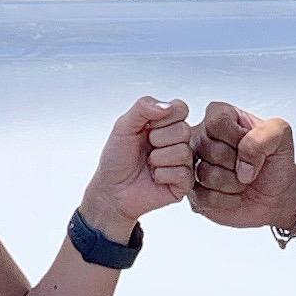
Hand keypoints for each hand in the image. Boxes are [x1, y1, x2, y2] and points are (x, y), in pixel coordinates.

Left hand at [81, 96, 195, 237]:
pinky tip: (155, 178)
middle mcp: (178, 141)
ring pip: (183, 152)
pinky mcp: (184, 183)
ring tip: (149, 164)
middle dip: (158, 140)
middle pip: (183, 130)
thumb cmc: (117, 158)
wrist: (111, 189)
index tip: (147, 127)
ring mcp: (183, 162)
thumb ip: (142, 107)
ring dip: (158, 159)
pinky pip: (183, 174)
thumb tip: (167, 106)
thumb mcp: (123, 126)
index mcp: (166, 124)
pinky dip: (162, 175)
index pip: (181, 108)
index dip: (163, 117)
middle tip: (146, 149)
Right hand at [192, 101, 295, 229]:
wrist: (277, 195)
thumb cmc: (274, 162)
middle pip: (210, 149)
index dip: (238, 137)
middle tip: (247, 165)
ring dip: (234, 183)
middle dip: (238, 162)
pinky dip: (228, 199)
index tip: (249, 142)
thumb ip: (265, 136)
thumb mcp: (281, 136)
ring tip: (242, 179)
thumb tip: (242, 163)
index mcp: (219, 116)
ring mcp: (195, 166)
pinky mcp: (195, 193)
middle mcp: (201, 138)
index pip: (217, 120)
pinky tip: (234, 194)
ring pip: (207, 175)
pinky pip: (206, 197)